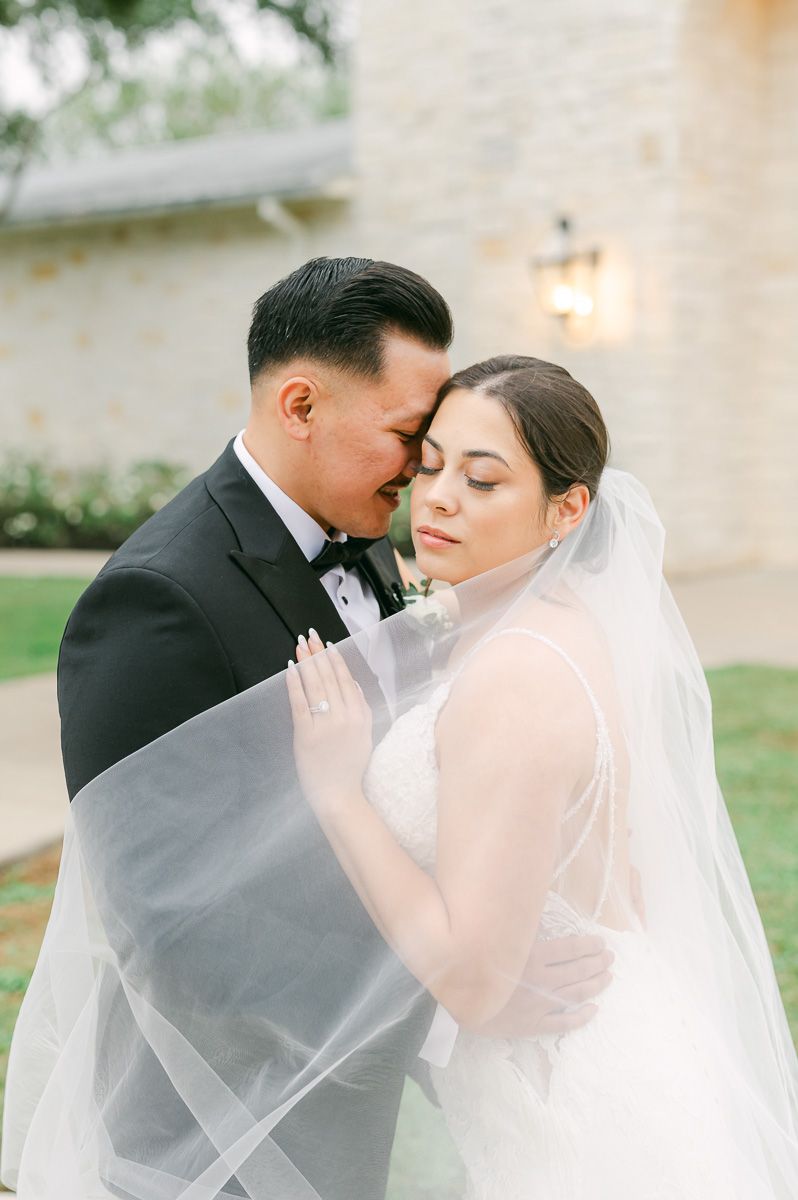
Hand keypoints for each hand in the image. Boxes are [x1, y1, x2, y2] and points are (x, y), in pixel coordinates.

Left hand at [286, 630, 372, 808]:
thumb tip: (354, 685)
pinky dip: (294, 684)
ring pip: (315, 686)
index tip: (327, 644)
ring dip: (306, 663)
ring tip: (300, 646)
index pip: (346, 680)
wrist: (340, 796)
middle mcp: (344, 717)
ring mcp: (325, 726)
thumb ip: (362, 709)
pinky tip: (290, 669)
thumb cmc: (350, 767)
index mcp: (360, 716)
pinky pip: (299, 704)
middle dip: (318, 654)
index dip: (335, 659)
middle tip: (309, 635)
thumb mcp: (365, 735)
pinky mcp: (306, 735)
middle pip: (329, 678)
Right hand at [468, 935, 613, 1036]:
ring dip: (595, 985)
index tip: (601, 943)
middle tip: (610, 958)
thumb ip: (519, 928)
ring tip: (608, 977)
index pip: (570, 949)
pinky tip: (593, 1009)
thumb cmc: (475, 965)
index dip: (588, 946)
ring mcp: (539, 1005)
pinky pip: (562, 1022)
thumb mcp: (496, 940)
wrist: (456, 1003)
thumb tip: (535, 912)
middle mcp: (540, 980)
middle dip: (597, 963)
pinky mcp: (533, 1025)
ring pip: (575, 994)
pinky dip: (580, 1017)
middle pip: (577, 971)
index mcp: (532, 957)